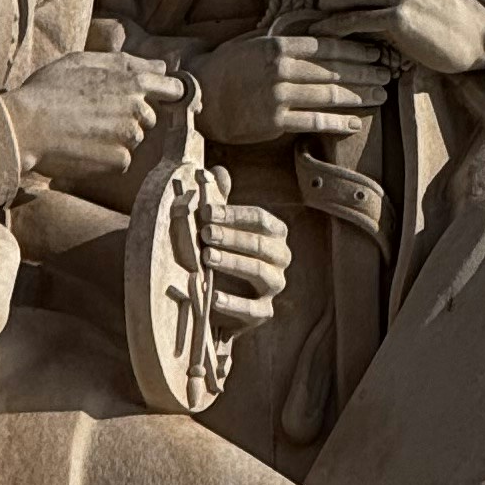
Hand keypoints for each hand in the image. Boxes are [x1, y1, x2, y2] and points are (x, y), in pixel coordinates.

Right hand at [12, 50, 185, 188]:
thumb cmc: (47, 90)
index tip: (164, 98)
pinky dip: (107, 157)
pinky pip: (122, 159)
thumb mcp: (82, 62)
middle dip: (131, 117)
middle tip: (96, 116)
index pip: (172, 87)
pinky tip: (84, 147)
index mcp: (131, 78)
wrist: (24, 125)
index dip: (170, 93)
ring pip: (134, 138)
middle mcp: (137, 106)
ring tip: (84, 131)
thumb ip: (126, 63)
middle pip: (149, 116)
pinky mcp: (120, 159)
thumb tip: (161, 65)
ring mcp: (130, 134)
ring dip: (117, 137)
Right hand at [193, 28, 395, 146]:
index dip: (357, 48)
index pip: (327, 45)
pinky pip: (313, 122)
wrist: (201, 95)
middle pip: (333, 70)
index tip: (378, 50)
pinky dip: (338, 123)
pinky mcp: (273, 121)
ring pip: (328, 95)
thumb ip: (290, 33)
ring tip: (381, 95)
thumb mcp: (259, 40)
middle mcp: (280, 69)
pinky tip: (356, 123)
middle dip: (366, 71)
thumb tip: (323, 19)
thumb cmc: (233, 66)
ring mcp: (277, 96)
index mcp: (278, 46)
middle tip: (389, 72)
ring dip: (360, 96)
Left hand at [204, 195, 291, 329]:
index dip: (234, 214)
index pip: (260, 219)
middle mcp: (280, 259)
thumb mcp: (220, 225)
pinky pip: (254, 309)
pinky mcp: (263, 312)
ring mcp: (274, 287)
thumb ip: (218, 199)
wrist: (218, 298)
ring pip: (261, 273)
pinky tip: (214, 296)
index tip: (207, 211)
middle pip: (261, 245)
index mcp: (274, 234)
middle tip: (204, 233)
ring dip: (234, 263)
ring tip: (208, 257)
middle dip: (232, 237)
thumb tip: (213, 171)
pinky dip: (235, 303)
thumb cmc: (222, 251)